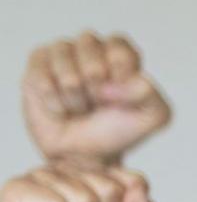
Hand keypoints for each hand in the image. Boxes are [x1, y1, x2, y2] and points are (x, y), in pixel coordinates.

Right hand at [23, 33, 171, 165]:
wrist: (83, 154)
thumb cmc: (117, 131)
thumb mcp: (153, 117)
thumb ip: (150, 93)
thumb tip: (116, 81)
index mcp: (122, 53)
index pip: (119, 49)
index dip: (119, 77)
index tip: (119, 98)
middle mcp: (92, 46)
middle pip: (89, 46)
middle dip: (94, 85)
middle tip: (97, 103)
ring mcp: (62, 52)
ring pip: (64, 62)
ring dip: (73, 95)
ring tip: (79, 107)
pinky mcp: (38, 63)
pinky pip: (41, 75)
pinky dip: (53, 99)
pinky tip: (59, 108)